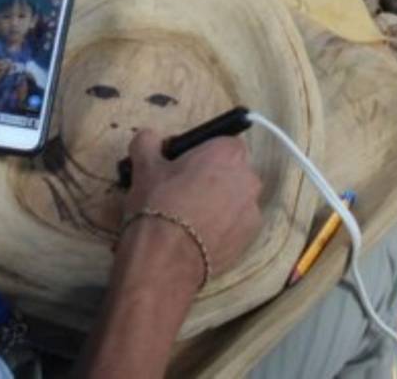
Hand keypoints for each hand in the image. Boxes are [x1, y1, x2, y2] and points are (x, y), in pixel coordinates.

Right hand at [120, 130, 262, 286]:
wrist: (165, 258)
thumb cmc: (158, 202)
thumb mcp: (144, 165)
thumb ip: (148, 141)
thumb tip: (150, 139)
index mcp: (228, 152)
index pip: (219, 142)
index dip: (199, 152)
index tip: (179, 165)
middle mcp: (249, 178)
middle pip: (230, 170)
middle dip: (211, 176)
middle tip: (181, 190)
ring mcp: (252, 211)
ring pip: (234, 199)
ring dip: (217, 202)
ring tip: (188, 217)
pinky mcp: (249, 239)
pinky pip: (235, 224)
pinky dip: (221, 227)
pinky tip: (197, 236)